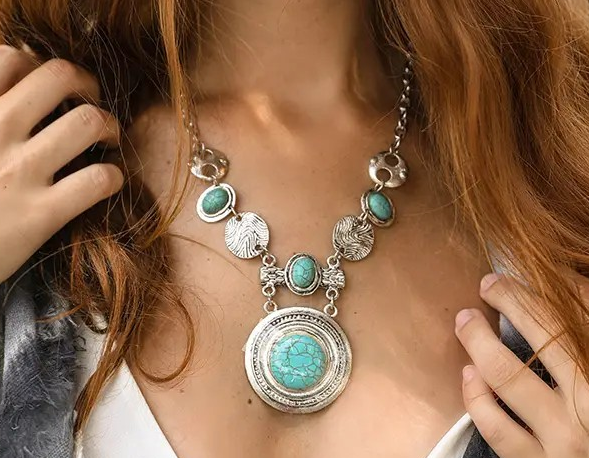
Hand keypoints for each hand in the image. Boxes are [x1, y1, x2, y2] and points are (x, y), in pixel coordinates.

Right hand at [0, 45, 122, 283]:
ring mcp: (19, 172)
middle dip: (88, 84)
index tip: (51, 89)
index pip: (11, 58)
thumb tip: (13, 96)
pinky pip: (98, 179)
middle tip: (92, 103)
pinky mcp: (39, 214)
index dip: (41, 67)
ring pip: (89, 122)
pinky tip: (107, 181)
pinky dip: (114, 176)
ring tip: (107, 140)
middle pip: (61, 77)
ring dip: (109, 127)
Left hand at [455, 271, 588, 456]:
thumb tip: (564, 286)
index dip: (552, 289)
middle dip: (512, 301)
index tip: (521, 273)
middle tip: (488, 283)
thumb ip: (585, 337)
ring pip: (508, 376)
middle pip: (547, 336)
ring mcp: (567, 439)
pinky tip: (469, 373)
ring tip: (465, 319)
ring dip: (478, 339)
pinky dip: (475, 396)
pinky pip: (496, 428)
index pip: (583, 316)